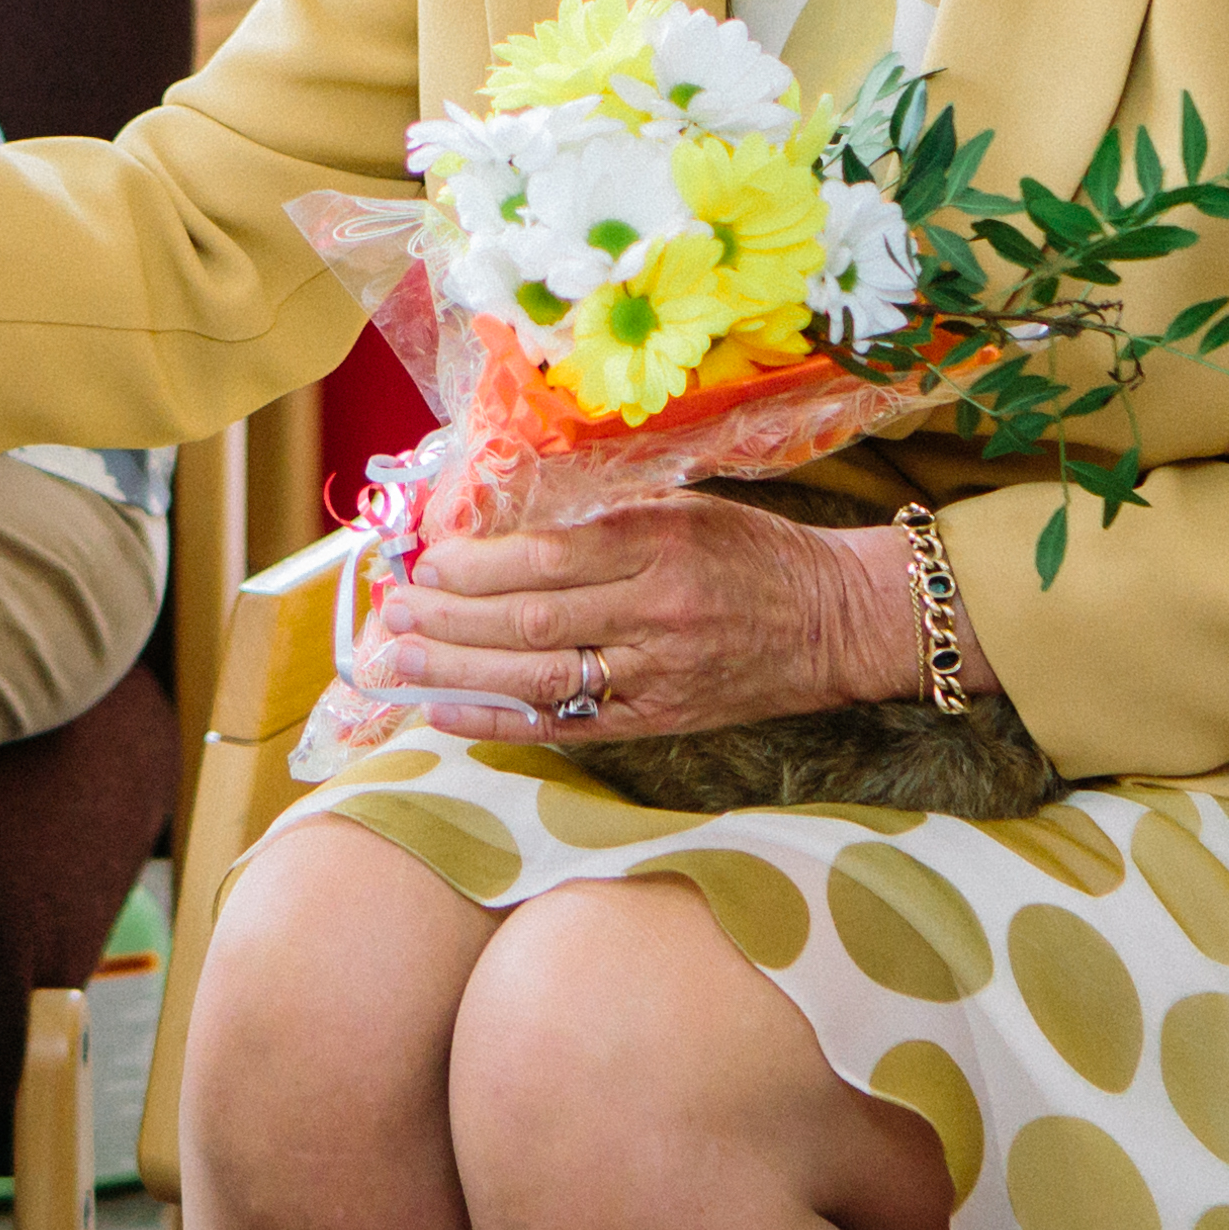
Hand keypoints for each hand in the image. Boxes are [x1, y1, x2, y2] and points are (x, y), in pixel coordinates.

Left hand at [360, 498, 960, 742]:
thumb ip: (602, 513)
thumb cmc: (753, 553)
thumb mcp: (686, 506)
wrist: (837, 619)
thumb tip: (503, 519)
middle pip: (533, 620)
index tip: (426, 560)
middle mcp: (657, 610)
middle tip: (391, 613)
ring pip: (541, 677)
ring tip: (395, 662)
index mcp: (662, 543)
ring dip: (457, 673)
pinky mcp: (659, 719)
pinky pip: (568, 723)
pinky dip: (500, 721)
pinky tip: (444, 714)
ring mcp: (658, 673)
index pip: (550, 557)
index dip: (478, 564)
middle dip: (450, 620)